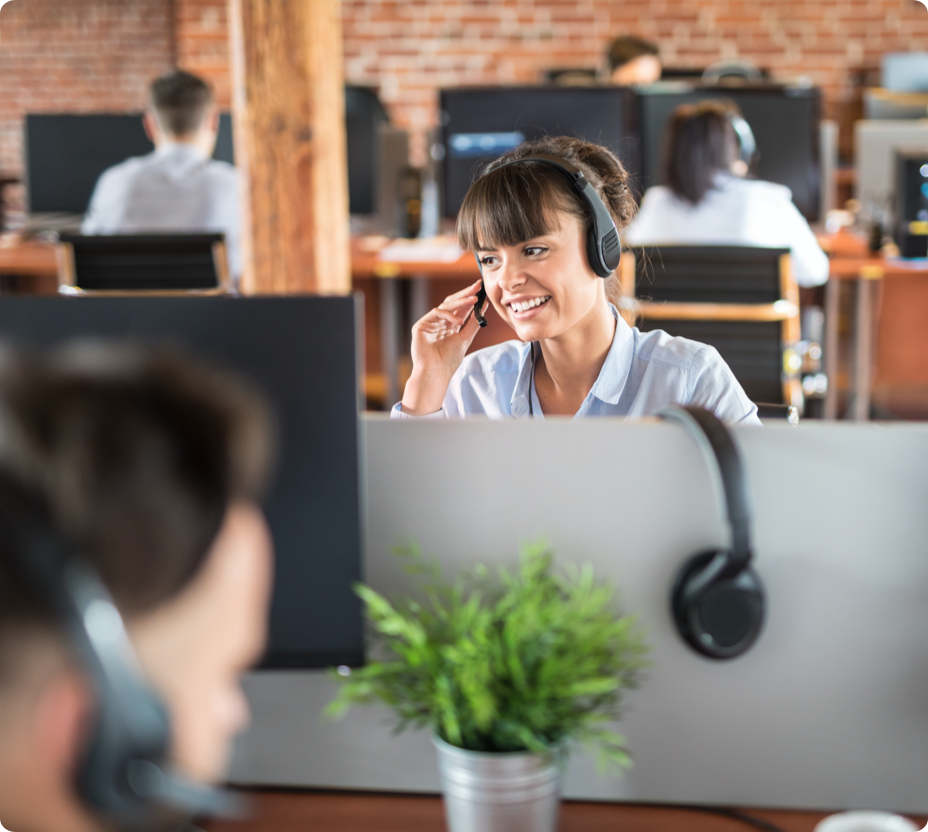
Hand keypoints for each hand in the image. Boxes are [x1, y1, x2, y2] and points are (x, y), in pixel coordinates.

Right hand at [401, 279, 486, 414]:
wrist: (435, 373)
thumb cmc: (448, 361)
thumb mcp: (465, 339)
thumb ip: (473, 324)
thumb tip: (483, 307)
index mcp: (449, 326)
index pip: (461, 308)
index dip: (470, 298)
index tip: (481, 289)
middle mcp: (439, 322)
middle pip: (452, 303)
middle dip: (465, 294)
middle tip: (477, 286)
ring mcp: (430, 323)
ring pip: (445, 305)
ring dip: (460, 301)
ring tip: (473, 299)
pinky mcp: (421, 325)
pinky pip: (436, 313)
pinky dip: (448, 315)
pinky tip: (458, 322)